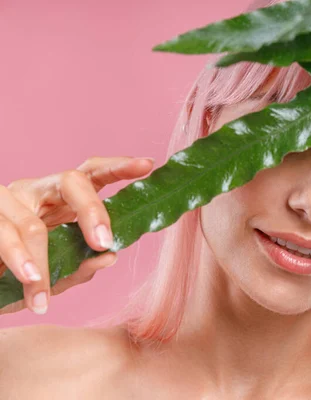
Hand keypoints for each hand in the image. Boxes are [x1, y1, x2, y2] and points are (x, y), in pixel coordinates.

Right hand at [0, 156, 154, 314]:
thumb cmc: (19, 278)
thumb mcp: (56, 275)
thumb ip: (82, 266)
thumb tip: (111, 257)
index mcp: (61, 200)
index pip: (92, 174)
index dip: (118, 167)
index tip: (147, 165)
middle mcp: (37, 191)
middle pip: (71, 181)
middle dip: (92, 211)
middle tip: (104, 243)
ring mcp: (6, 199)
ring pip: (32, 222)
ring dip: (41, 263)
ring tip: (43, 296)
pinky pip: (3, 234)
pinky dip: (18, 260)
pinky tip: (28, 281)